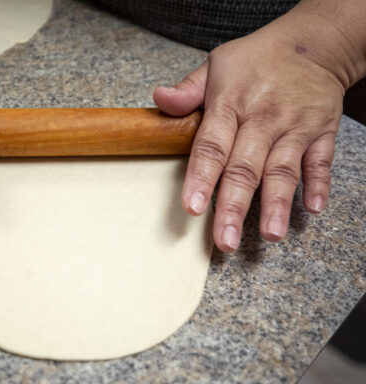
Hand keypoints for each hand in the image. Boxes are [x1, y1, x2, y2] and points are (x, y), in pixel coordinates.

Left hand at [154, 10, 349, 251]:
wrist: (311, 44)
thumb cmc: (254, 60)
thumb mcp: (216, 65)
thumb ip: (188, 90)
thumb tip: (159, 99)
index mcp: (230, 103)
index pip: (212, 146)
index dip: (201, 178)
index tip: (192, 207)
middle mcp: (262, 119)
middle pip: (245, 168)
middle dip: (234, 206)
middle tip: (225, 241)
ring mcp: (294, 126)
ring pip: (283, 170)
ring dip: (277, 204)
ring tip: (271, 235)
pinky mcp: (321, 132)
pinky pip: (321, 161)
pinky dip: (318, 184)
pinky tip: (312, 209)